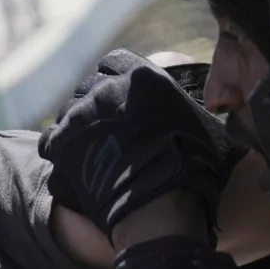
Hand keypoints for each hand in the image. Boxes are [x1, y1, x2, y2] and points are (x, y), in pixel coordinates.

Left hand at [38, 49, 229, 240]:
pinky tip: (70, 164)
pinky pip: (50, 139)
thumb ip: (197, 105)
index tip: (119, 98)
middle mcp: (109, 88)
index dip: (115, 80)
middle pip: (89, 87)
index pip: (115, 62)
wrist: (159, 206)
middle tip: (103, 131)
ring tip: (89, 152)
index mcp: (143, 76)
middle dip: (94, 105)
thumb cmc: (193, 169)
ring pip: (68, 112)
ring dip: (76, 127)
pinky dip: (58, 149)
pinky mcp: (62, 143)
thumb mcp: (206, 126)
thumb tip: (219, 101)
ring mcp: (82, 115)